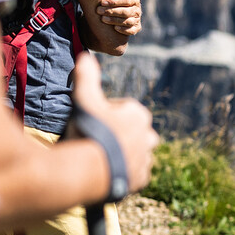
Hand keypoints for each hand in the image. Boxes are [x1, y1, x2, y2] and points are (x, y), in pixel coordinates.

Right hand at [70, 53, 157, 194]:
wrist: (90, 169)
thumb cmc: (89, 130)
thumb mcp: (85, 99)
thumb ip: (87, 77)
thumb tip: (85, 55)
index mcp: (139, 115)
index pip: (123, 111)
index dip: (104, 115)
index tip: (92, 122)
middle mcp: (149, 136)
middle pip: (132, 131)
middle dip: (118, 134)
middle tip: (96, 140)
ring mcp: (146, 158)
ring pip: (134, 152)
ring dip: (122, 153)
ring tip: (100, 157)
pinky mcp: (142, 178)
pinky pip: (134, 173)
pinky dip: (123, 172)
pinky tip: (108, 171)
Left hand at [97, 0, 141, 35]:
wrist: (120, 10)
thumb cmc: (116, 0)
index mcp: (134, 0)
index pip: (127, 0)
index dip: (115, 1)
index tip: (102, 2)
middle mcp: (137, 10)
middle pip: (126, 12)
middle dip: (112, 11)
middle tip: (99, 10)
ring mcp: (137, 20)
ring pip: (128, 21)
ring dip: (115, 20)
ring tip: (103, 19)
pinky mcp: (136, 28)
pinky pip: (131, 31)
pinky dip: (124, 30)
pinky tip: (115, 28)